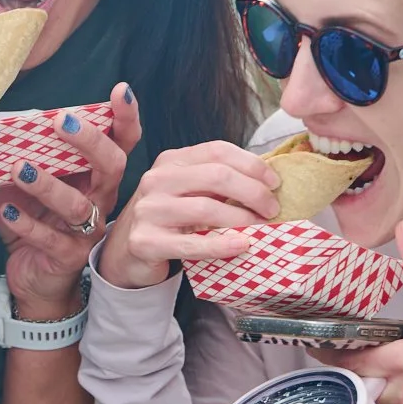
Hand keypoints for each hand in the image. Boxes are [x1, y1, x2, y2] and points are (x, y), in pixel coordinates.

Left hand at [0, 84, 140, 317]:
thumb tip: (6, 125)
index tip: (121, 90)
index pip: (121, 143)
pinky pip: (49, 239)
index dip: (125, 118)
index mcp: (97, 177)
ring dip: (48, 184)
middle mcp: (100, 201)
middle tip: (60, 121)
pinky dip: (25, 223)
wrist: (36, 278)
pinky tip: (5, 210)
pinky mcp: (67, 255)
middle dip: (90, 141)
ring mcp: (86, 230)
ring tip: (18, 168)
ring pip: (77, 205)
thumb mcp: (31, 183)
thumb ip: (26, 154)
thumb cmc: (38, 222)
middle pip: (111, 167)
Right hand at [97, 140, 280, 288]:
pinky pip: (192, 243)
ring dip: (242, 218)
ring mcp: (149, 210)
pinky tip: (242, 245)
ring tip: (261, 227)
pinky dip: (222, 245)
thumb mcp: (188, 192)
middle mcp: (157, 179)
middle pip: (217, 176)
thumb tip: (267, 182)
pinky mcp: (146, 241)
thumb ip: (217, 183)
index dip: (252, 164)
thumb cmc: (169, 221)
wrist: (128, 252)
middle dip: (253, 191)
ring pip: (207, 208)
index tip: (274, 183)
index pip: (218, 151)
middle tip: (272, 209)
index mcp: (171, 161)